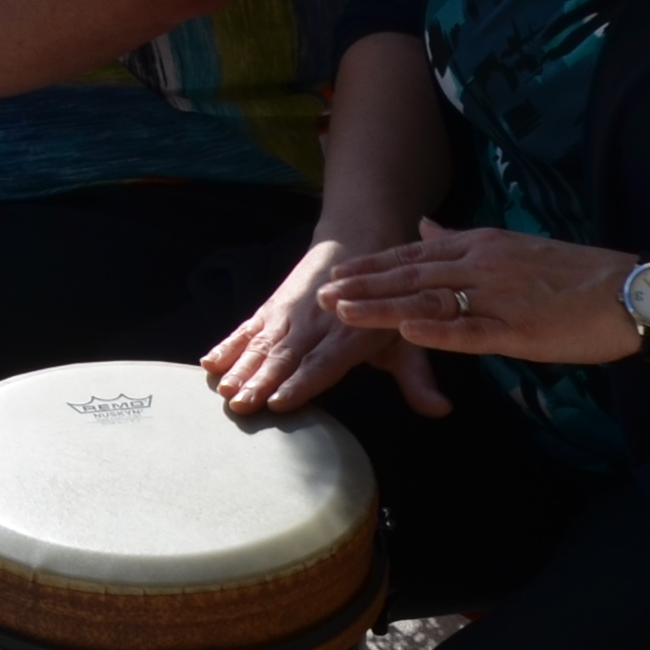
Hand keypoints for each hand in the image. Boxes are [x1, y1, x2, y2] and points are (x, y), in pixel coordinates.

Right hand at [203, 238, 449, 418]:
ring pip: (263, 343)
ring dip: (241, 366)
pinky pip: (248, 328)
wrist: (361, 239)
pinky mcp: (273, 307)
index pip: (324, 363)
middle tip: (241, 403)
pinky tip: (208, 361)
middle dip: (262, 380)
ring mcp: (291, 313)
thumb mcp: (408, 338)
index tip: (281, 401)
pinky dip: (229, 344)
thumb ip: (418, 378)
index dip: (303, 382)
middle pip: (286, 356)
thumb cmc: (388, 302)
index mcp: (352, 335)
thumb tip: (441, 410)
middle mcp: (318, 323)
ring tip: (222, 388)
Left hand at [317, 219, 645, 363]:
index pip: (413, 255)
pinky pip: (471, 331)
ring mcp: (499, 297)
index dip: (372, 265)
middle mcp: (483, 265)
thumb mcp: (511, 247)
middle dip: (362, 286)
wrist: (631, 291)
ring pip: (429, 301)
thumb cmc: (573, 276)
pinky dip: (437, 331)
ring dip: (381, 308)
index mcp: (481, 246)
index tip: (335, 272)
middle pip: (411, 276)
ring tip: (341, 313)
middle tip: (320, 296)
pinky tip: (406, 332)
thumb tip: (422, 225)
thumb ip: (462, 240)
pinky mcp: (520, 330)